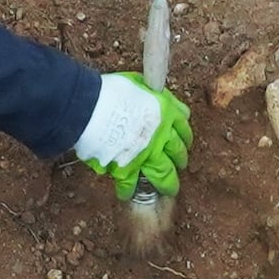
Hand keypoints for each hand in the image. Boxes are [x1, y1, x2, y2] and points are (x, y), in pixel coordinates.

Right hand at [77, 73, 192, 207]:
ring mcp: (148, 155)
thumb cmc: (113, 92)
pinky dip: (128, 190)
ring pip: (164, 173)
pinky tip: (126, 194)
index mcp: (167, 113)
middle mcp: (162, 136)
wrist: (94, 108)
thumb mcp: (139, 84)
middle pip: (178, 152)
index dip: (185, 135)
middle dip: (180, 159)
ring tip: (168, 188)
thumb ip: (149, 93)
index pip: (184, 127)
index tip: (184, 140)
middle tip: (179, 164)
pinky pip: (131, 184)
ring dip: (167, 182)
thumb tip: (151, 94)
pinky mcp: (129, 168)